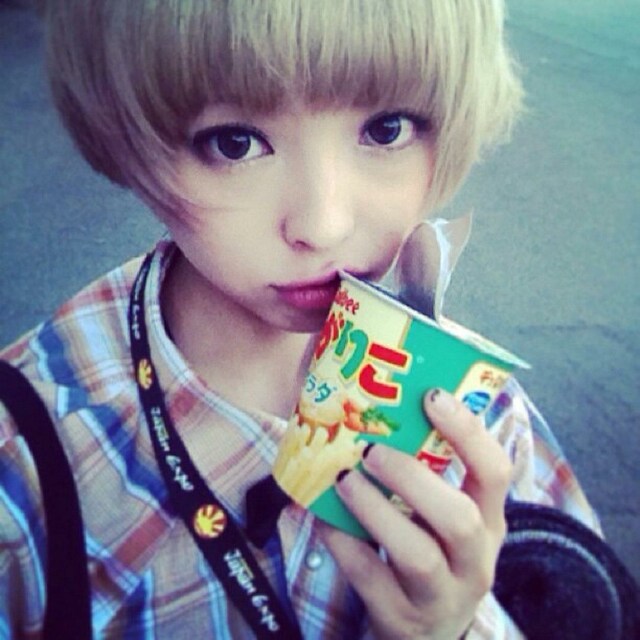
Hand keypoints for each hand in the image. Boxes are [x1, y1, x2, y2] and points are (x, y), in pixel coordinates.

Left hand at [319, 388, 511, 639]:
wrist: (425, 633)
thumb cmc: (431, 551)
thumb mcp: (442, 516)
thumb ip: (426, 471)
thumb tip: (377, 402)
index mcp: (488, 520)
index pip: (496, 472)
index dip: (468, 432)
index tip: (432, 395)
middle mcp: (475, 559)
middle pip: (458, 518)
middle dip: (411, 477)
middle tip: (371, 450)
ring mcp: (441, 595)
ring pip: (416, 555)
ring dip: (374, 510)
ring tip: (343, 479)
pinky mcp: (402, 619)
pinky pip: (371, 579)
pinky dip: (343, 543)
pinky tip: (323, 517)